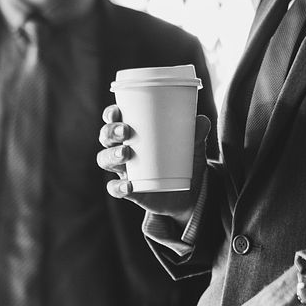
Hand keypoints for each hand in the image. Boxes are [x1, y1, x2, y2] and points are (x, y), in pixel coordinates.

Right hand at [96, 105, 210, 225]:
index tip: (116, 111)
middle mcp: (123, 149)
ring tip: (125, 153)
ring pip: (104, 160)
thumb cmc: (184, 160)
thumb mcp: (193, 146)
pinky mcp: (129, 190)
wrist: (189, 194)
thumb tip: (201, 120)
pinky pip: (114, 188)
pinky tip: (129, 186)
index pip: (114, 119)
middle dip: (110, 132)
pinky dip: (118, 187)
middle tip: (125, 131)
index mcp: (134, 132)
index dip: (110, 114)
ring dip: (111, 155)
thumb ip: (197, 132)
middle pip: (105, 137)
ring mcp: (124, 170)